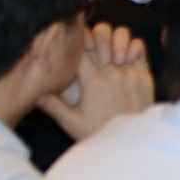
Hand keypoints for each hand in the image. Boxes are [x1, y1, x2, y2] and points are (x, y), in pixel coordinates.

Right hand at [40, 23, 155, 142]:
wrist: (132, 144)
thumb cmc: (100, 133)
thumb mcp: (72, 122)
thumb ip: (53, 106)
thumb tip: (34, 93)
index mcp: (93, 81)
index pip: (79, 48)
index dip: (73, 43)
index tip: (71, 46)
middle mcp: (113, 72)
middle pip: (100, 35)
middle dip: (92, 36)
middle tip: (91, 47)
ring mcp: (131, 71)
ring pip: (122, 36)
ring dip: (114, 39)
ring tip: (109, 52)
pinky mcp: (145, 75)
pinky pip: (140, 48)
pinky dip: (132, 46)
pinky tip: (124, 57)